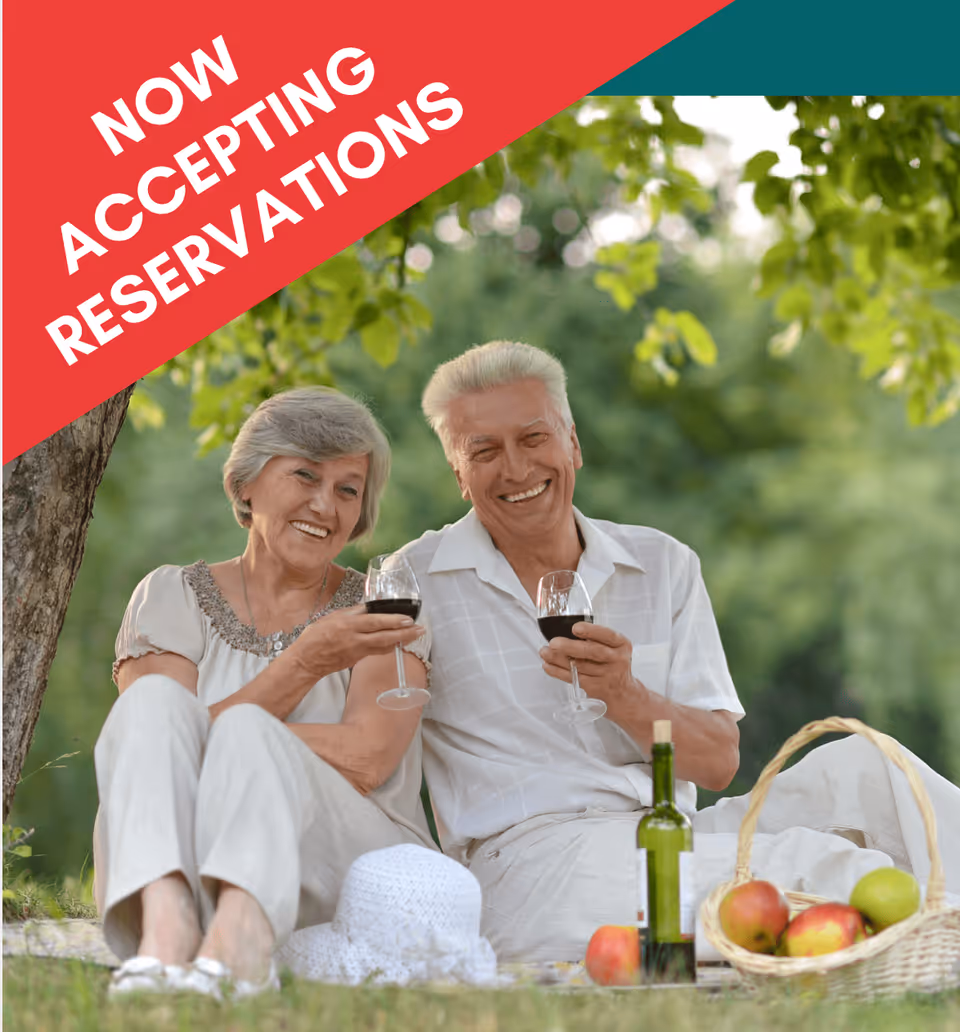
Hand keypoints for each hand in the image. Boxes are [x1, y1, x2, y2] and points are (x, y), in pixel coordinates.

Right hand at [288, 605, 425, 679]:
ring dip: (401, 640)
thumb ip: (352, 613)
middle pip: (385, 637)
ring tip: (415, 635)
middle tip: (420, 629)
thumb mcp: (332, 617)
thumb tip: (369, 608)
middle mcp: (355, 640)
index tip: (408, 619)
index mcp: (348, 626)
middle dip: (405, 634)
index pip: (375, 622)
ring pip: (384, 646)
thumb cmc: (315, 636)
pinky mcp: (357, 660)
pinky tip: (397, 642)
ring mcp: (357, 651)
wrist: (306, 660)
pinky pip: (376, 651)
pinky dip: (388, 646)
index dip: (393, 621)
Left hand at [539, 622, 640, 712]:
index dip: (591, 631)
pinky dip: (558, 671)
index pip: (607, 635)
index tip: (575, 628)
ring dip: (558, 658)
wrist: (622, 692)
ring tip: (544, 652)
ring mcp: (605, 675)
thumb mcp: (614, 647)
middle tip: (553, 643)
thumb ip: (597, 639)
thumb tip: (566, 629)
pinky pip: (573, 677)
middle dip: (570, 647)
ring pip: (579, 666)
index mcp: (621, 645)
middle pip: (592, 652)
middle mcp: (616, 659)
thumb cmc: (613, 663)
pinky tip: (548, 665)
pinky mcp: (594, 687)